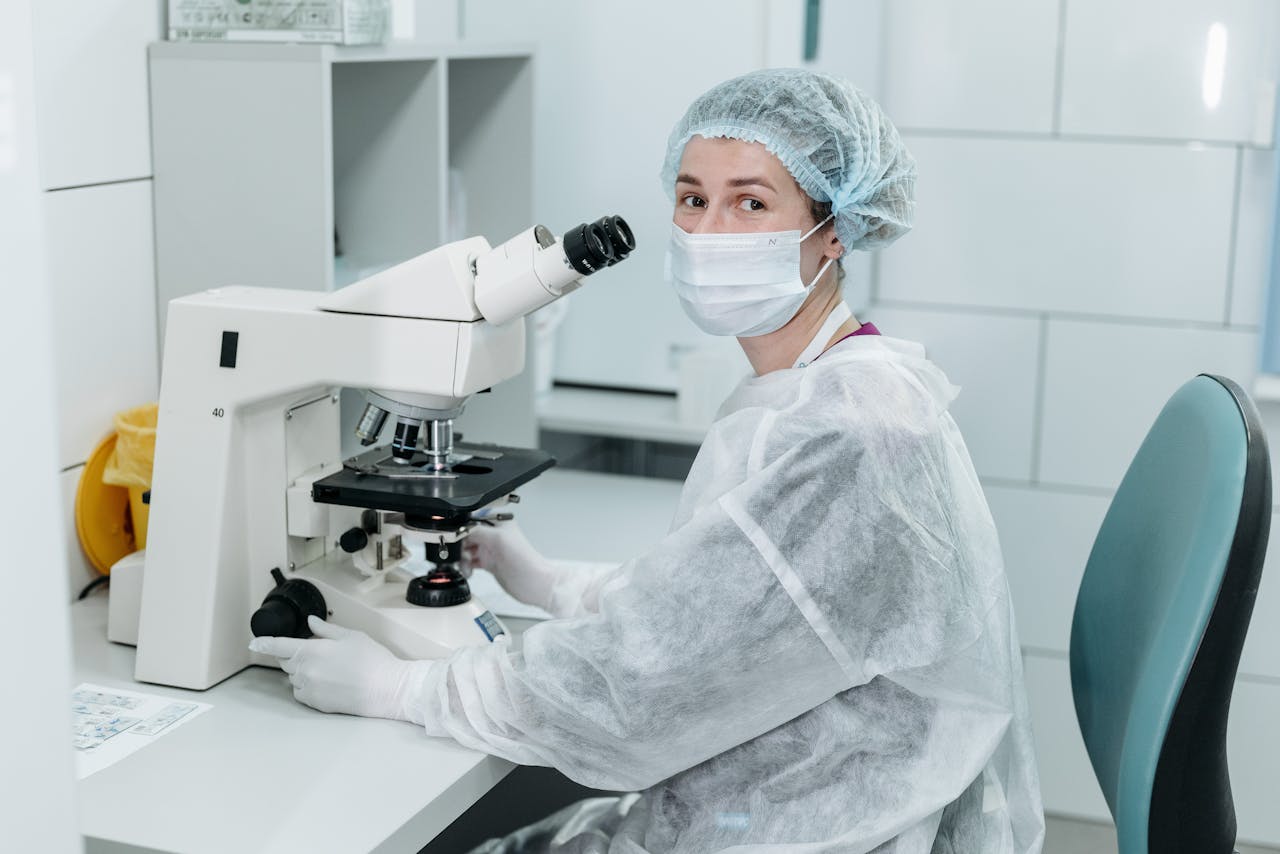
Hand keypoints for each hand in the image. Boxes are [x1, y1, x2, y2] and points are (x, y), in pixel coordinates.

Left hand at [249, 616, 417, 719]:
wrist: (386, 689)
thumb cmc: (372, 660)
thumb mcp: (351, 636)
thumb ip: (325, 630)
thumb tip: (311, 622)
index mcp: (311, 651)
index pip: (278, 646)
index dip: (264, 643)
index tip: (254, 643)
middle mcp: (305, 671)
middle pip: (286, 662)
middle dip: (294, 655)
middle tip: (318, 653)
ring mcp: (309, 689)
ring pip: (294, 678)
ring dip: (302, 671)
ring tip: (329, 669)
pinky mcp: (315, 704)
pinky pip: (302, 692)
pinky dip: (308, 686)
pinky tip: (329, 682)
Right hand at [462, 520, 559, 611]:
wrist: (533, 584)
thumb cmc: (525, 561)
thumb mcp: (498, 538)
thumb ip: (477, 531)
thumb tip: (460, 529)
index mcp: (498, 523)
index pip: (472, 520)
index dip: (461, 529)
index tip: (454, 539)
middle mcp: (494, 535)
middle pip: (466, 536)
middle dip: (460, 545)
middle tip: (460, 555)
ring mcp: (490, 550)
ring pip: (466, 549)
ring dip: (461, 557)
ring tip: (464, 565)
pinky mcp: (489, 563)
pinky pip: (470, 562)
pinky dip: (465, 566)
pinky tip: (468, 571)